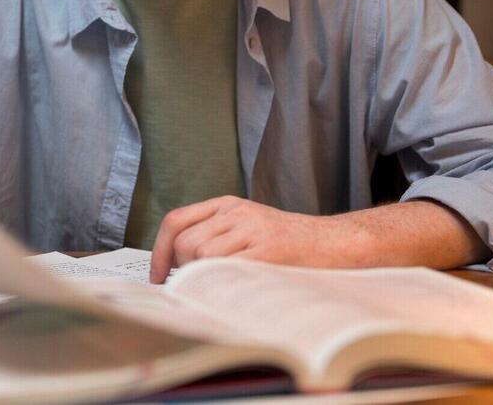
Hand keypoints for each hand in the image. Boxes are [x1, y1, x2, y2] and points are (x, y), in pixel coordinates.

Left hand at [149, 196, 332, 282]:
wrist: (334, 242)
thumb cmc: (289, 245)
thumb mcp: (247, 228)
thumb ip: (215, 237)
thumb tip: (175, 268)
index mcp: (226, 204)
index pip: (175, 221)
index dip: (159, 251)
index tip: (157, 276)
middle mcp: (236, 211)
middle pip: (185, 243)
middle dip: (184, 270)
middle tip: (202, 284)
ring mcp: (252, 228)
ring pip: (202, 255)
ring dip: (205, 277)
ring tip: (227, 284)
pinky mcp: (267, 249)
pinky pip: (226, 267)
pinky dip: (220, 283)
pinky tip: (233, 289)